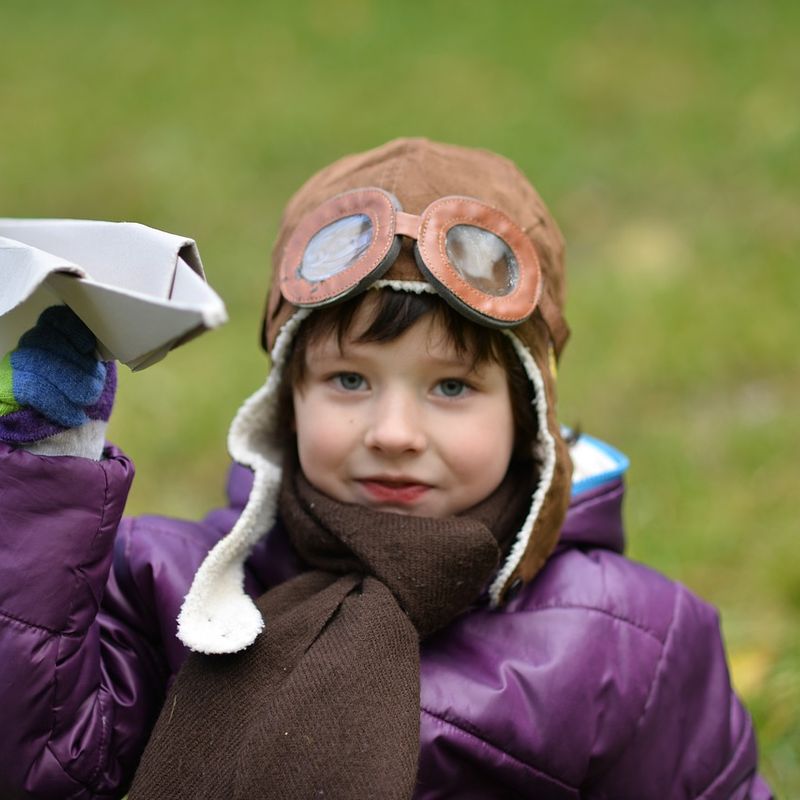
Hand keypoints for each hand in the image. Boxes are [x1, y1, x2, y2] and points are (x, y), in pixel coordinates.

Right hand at [0, 306, 115, 443]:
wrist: (55, 432)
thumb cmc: (77, 396)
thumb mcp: (89, 372)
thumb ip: (94, 357)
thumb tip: (109, 349)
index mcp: (50, 334)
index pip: (55, 318)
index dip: (72, 328)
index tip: (88, 347)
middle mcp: (28, 345)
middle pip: (47, 340)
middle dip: (77, 365)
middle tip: (95, 387)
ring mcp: (13, 365)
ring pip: (39, 363)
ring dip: (71, 384)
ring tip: (87, 401)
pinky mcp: (5, 389)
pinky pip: (32, 390)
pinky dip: (59, 405)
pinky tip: (75, 416)